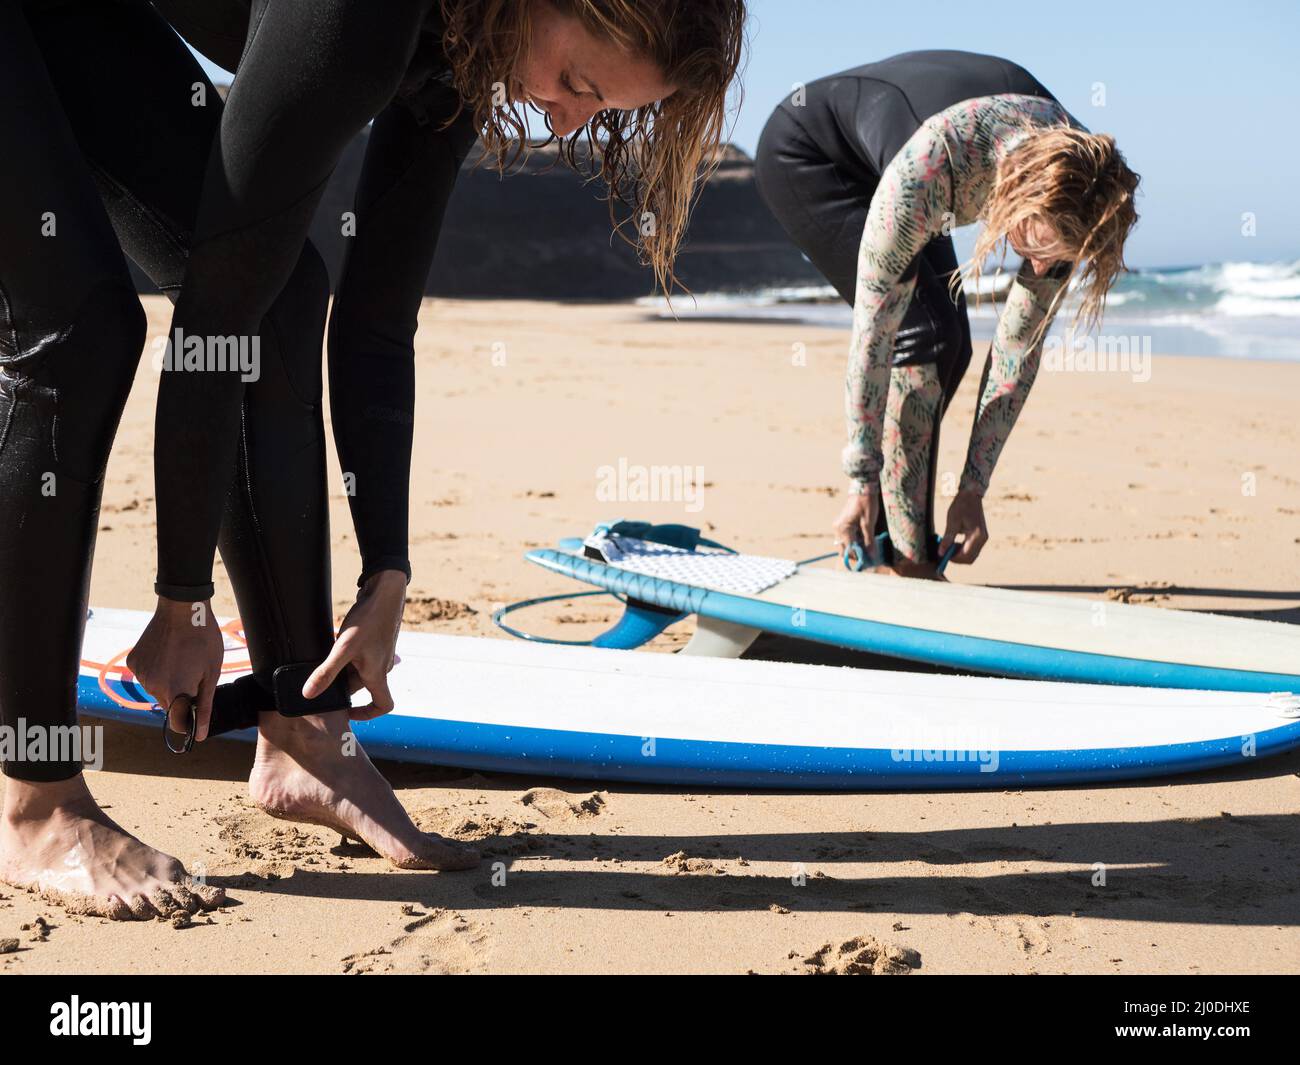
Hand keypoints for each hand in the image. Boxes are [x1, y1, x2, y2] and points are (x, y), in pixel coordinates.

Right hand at [127, 598, 224, 741]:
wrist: (182, 609)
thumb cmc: (204, 640)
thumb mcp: (211, 674)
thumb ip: (204, 706)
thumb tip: (199, 734)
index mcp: (175, 692)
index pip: (178, 723)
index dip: (190, 719)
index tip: (197, 708)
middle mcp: (152, 687)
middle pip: (169, 704)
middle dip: (181, 695)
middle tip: (193, 671)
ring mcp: (140, 674)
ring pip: (156, 689)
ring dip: (168, 681)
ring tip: (180, 658)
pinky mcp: (133, 662)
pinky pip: (146, 674)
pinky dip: (156, 669)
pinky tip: (166, 652)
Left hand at [304, 569, 406, 719]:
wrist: (385, 592)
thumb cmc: (369, 620)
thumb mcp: (343, 648)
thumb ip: (326, 673)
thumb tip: (308, 695)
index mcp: (377, 674)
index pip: (383, 705)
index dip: (368, 714)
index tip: (349, 712)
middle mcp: (381, 667)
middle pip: (362, 686)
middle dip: (343, 684)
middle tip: (322, 678)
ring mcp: (379, 653)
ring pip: (359, 669)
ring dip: (343, 667)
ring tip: (326, 657)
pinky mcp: (375, 641)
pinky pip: (359, 655)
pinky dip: (346, 654)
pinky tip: (334, 641)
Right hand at [832, 485, 880, 564]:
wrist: (863, 488)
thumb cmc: (866, 504)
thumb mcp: (869, 524)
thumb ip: (869, 541)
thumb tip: (871, 555)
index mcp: (842, 529)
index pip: (849, 550)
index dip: (859, 557)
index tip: (870, 561)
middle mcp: (837, 529)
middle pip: (845, 549)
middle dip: (856, 554)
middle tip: (869, 556)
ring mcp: (838, 526)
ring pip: (846, 544)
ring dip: (856, 547)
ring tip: (869, 548)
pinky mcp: (842, 524)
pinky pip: (847, 537)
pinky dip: (855, 541)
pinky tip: (865, 540)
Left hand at [940, 490, 988, 565]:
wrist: (971, 494)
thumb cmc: (961, 506)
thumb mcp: (952, 522)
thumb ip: (948, 539)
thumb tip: (941, 553)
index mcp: (976, 536)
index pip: (965, 556)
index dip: (953, 559)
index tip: (942, 556)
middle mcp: (983, 539)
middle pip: (970, 558)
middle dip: (956, 559)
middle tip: (944, 554)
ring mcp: (983, 538)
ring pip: (971, 555)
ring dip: (959, 555)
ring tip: (947, 547)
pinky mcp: (981, 536)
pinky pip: (972, 549)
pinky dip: (963, 550)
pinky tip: (954, 543)